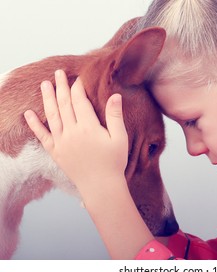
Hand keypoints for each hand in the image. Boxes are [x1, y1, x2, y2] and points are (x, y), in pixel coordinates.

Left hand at [24, 70, 128, 197]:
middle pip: (64, 104)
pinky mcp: (56, 152)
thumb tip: (115, 95)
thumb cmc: (114, 162)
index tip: (78, 78)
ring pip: (52, 116)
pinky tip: (28, 114)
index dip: (78, 88)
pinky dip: (34, 124)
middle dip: (61, 87)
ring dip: (47, 99)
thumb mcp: (120, 138)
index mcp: (89, 128)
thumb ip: (115, 116)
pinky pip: (42, 136)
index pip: (80, 101)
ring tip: (44, 84)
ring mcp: (61, 142)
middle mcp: (72, 132)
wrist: (101, 186)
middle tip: (58, 73)